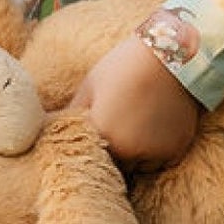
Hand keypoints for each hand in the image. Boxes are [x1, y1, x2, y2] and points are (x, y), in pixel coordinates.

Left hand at [71, 34, 201, 170]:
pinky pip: (161, 162)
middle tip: (118, 128)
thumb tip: (47, 128)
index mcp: (102, 135)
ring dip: (135, 156)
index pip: (88, 158)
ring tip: (138, 126)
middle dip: (113, 154)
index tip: (94, 138)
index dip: (90, 149)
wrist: (171, 55)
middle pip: (114, 167)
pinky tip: (156, 128)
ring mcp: (154, 152)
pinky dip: (157, 152)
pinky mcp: (176, 150)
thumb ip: (71, 113)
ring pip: (139, 167)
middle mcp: (128, 151)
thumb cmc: (124, 66)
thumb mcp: (90, 86)